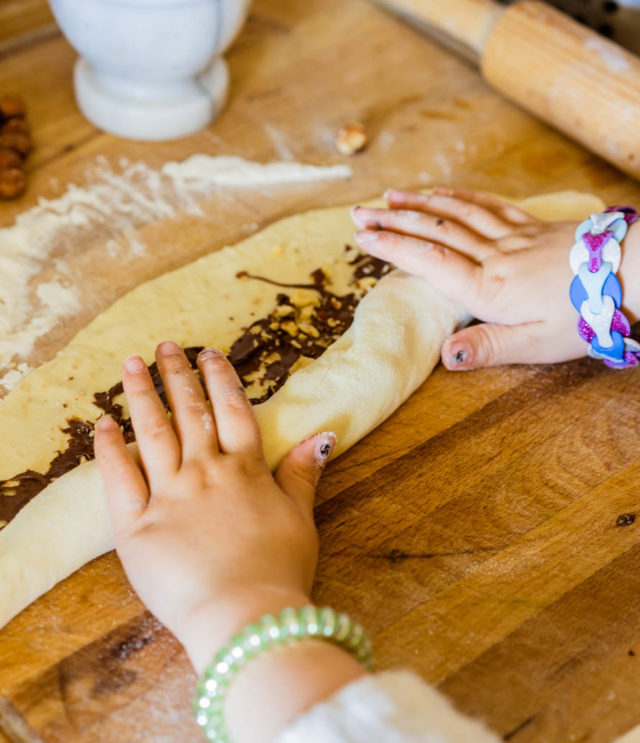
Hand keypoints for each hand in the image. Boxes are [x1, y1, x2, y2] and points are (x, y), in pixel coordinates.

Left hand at [94, 341, 335, 672]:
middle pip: (190, 412)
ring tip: (131, 364)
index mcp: (245, 469)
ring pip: (153, 432)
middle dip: (176, 375)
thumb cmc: (278, 571)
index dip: (219, 378)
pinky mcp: (136, 525)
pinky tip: (103, 423)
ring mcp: (169, 495)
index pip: (231, 410)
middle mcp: (206, 472)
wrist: (244, 616)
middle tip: (165, 347)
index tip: (208, 354)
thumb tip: (323, 435)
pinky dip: (110, 448)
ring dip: (141, 394)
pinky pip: (119, 478)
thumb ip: (303, 474)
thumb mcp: (301, 518)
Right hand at [352, 187, 639, 369]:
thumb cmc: (585, 315)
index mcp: (488, 288)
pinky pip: (488, 205)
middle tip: (359, 211)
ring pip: (457, 213)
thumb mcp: (535, 344)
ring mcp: (512, 236)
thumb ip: (488, 347)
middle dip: (394, 220)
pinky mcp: (529, 227)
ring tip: (390, 195)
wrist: (630, 275)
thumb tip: (445, 356)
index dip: (394, 246)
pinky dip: (460, 197)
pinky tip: (443, 193)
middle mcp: (493, 256)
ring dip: (420, 203)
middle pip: (435, 232)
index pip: (430, 262)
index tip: (363, 236)